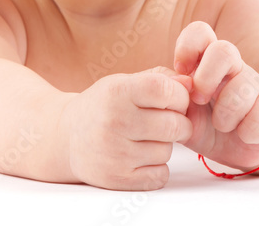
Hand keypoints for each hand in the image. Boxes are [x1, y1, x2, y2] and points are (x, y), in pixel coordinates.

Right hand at [60, 67, 192, 189]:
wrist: (67, 137)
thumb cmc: (105, 105)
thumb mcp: (125, 82)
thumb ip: (162, 78)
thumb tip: (191, 84)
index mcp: (117, 92)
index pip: (166, 90)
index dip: (179, 96)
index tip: (173, 100)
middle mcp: (114, 122)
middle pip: (175, 125)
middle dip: (178, 123)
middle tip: (166, 122)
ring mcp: (115, 153)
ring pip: (168, 151)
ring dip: (164, 146)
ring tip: (144, 139)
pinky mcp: (118, 179)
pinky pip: (160, 175)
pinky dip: (157, 168)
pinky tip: (140, 157)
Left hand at [173, 21, 258, 170]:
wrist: (236, 148)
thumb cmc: (204, 124)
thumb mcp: (181, 112)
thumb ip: (171, 97)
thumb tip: (172, 84)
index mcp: (207, 62)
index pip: (200, 32)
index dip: (188, 47)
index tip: (181, 72)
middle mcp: (232, 67)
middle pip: (224, 50)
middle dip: (207, 78)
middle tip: (199, 100)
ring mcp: (254, 84)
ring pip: (243, 86)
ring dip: (226, 114)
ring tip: (221, 126)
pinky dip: (248, 131)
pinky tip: (243, 135)